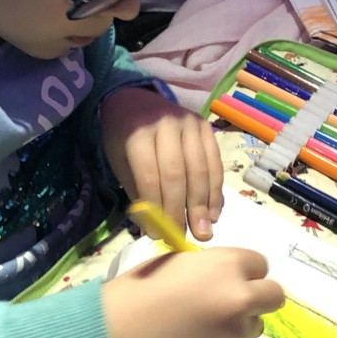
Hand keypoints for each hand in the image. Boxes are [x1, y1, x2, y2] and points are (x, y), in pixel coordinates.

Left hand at [101, 86, 223, 238]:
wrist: (134, 100)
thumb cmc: (124, 138)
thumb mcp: (121, 162)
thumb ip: (139, 192)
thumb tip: (157, 229)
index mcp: (138, 134)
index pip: (150, 177)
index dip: (156, 209)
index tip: (159, 235)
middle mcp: (165, 126)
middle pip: (177, 175)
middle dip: (182, 210)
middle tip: (186, 238)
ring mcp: (189, 123)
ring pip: (200, 169)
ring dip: (203, 204)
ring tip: (204, 231)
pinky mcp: (205, 126)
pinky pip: (215, 162)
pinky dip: (216, 189)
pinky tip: (214, 211)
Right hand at [103, 248, 284, 337]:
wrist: (117, 335)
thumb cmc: (140, 288)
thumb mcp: (179, 262)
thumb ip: (211, 268)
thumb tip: (227, 278)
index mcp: (228, 266)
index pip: (261, 264)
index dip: (244, 270)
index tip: (230, 277)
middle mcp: (240, 299)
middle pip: (274, 296)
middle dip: (258, 296)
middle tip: (234, 302)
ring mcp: (235, 336)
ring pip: (254, 326)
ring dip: (238, 324)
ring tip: (203, 327)